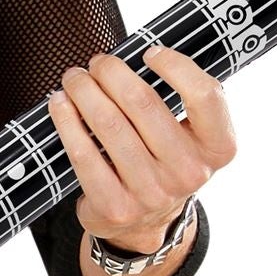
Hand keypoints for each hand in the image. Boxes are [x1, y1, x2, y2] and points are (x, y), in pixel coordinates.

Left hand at [47, 43, 236, 253]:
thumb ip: (177, 99)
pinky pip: (84, 154)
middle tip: (96, 62)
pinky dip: (67, 122)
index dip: (175, 65)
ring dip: (84, 92)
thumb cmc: (162, 160)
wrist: (146, 224)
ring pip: (109, 124)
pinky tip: (59, 104)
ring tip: (74, 78)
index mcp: (217, 148)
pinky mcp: (117, 206)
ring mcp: (153, 193)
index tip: (149, 52)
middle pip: (144, 103)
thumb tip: (129, 56)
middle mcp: (190, 172)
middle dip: (112, 72)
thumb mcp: (188, 135)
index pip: (205, 94)